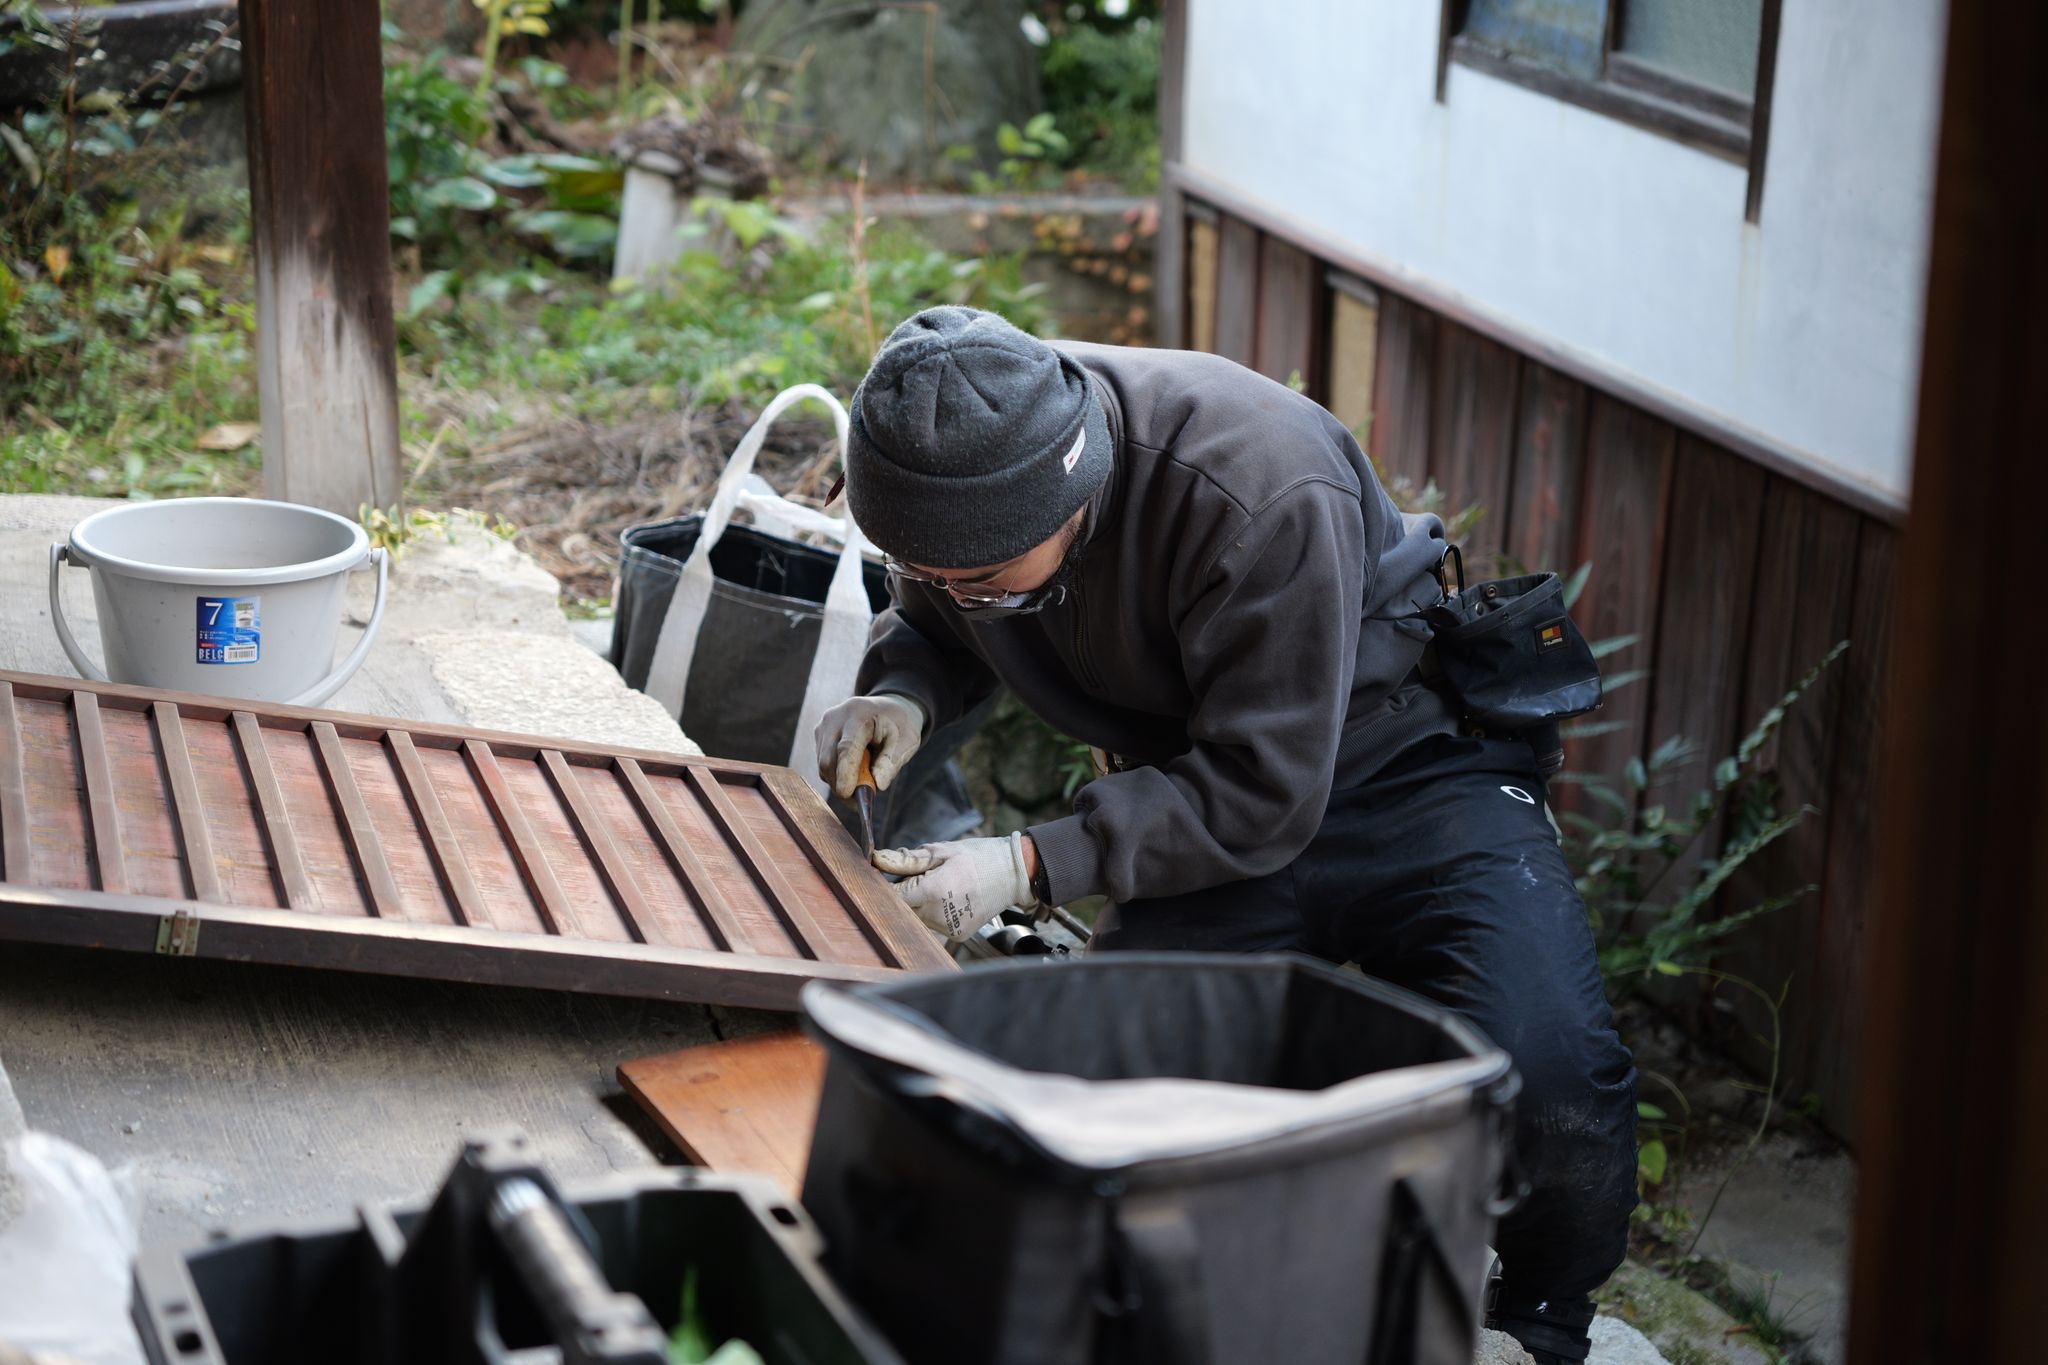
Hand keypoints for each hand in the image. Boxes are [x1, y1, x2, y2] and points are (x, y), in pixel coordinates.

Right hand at [815, 694, 923, 798]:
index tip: (847, 795)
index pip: (846, 748)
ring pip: (823, 765)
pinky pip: (823, 763)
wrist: (887, 708)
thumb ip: (893, 762)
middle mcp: (835, 718)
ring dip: (840, 782)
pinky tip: (855, 773)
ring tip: (865, 783)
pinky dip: (837, 775)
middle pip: (828, 759)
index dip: (845, 773)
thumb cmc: (898, 725)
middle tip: (860, 802)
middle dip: (841, 784)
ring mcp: (824, 726)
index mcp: (859, 714)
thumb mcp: (907, 741)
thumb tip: (878, 786)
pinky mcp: (820, 735)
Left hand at [873, 833, 1036, 942]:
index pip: (893, 895)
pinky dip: (935, 913)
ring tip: (940, 887)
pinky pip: (934, 925)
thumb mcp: (942, 851)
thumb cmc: (979, 857)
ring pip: (917, 918)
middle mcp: (939, 914)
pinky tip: (950, 899)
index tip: (887, 875)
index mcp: (933, 890)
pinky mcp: (957, 935)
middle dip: (906, 893)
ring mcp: (949, 928)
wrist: (1014, 873)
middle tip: (922, 877)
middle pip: (904, 908)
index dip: (886, 885)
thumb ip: (908, 859)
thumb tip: (878, 860)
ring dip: (919, 904)